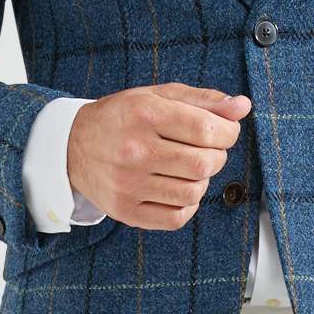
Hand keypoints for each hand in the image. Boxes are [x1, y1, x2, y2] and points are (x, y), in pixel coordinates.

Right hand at [65, 83, 252, 229]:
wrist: (71, 146)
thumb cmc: (122, 117)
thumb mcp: (158, 96)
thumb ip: (204, 100)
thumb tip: (242, 106)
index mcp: (145, 114)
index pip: (207, 130)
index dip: (228, 133)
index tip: (225, 132)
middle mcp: (135, 150)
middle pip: (204, 164)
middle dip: (217, 157)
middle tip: (206, 150)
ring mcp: (129, 184)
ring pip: (194, 193)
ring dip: (202, 181)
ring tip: (189, 168)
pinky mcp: (125, 211)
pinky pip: (176, 218)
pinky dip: (187, 205)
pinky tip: (177, 188)